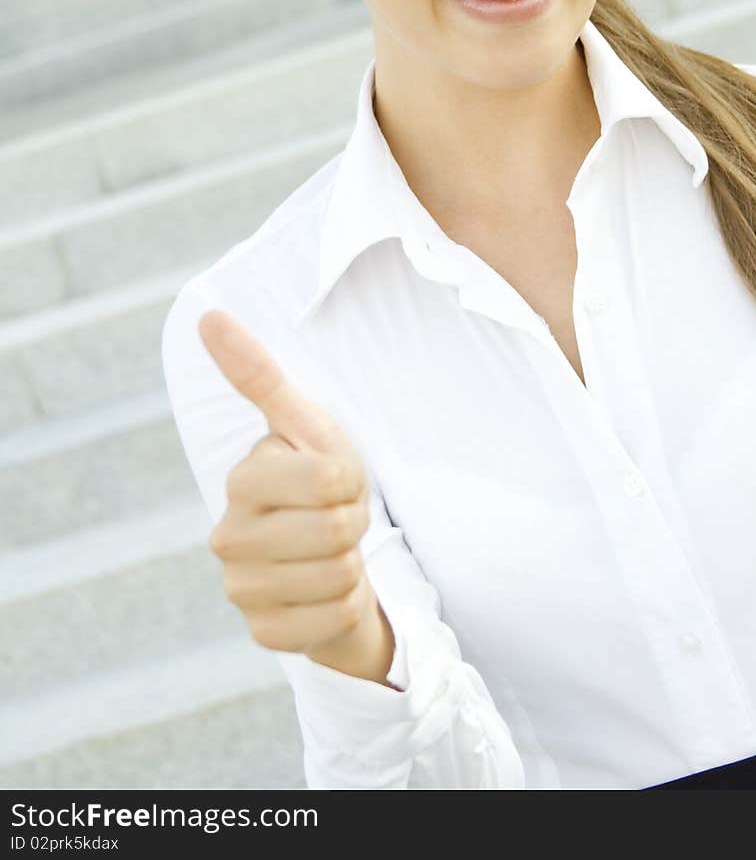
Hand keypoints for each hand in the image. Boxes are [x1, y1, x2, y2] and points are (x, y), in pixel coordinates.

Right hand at [198, 309, 380, 663]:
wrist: (330, 554)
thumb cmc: (319, 480)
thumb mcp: (305, 424)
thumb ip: (259, 374)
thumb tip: (208, 314)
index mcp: (242, 480)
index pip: (329, 482)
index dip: (351, 480)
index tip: (337, 481)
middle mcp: (227, 536)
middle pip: (336, 532)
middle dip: (354, 523)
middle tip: (337, 519)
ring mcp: (241, 589)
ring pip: (337, 577)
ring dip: (353, 564)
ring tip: (333, 552)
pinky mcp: (263, 634)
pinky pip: (331, 622)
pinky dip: (345, 608)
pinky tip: (326, 594)